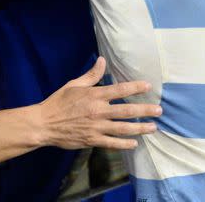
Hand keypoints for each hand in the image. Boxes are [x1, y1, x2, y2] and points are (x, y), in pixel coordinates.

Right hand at [37, 57, 160, 149]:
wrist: (44, 124)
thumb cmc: (58, 102)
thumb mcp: (74, 85)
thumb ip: (91, 75)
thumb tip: (102, 61)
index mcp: (94, 95)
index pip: (119, 89)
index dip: (135, 87)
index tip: (148, 86)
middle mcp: (98, 111)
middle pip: (126, 110)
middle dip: (145, 110)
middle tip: (159, 110)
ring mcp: (96, 127)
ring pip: (123, 128)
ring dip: (140, 128)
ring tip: (153, 127)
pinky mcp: (92, 140)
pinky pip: (112, 143)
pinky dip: (124, 144)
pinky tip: (135, 143)